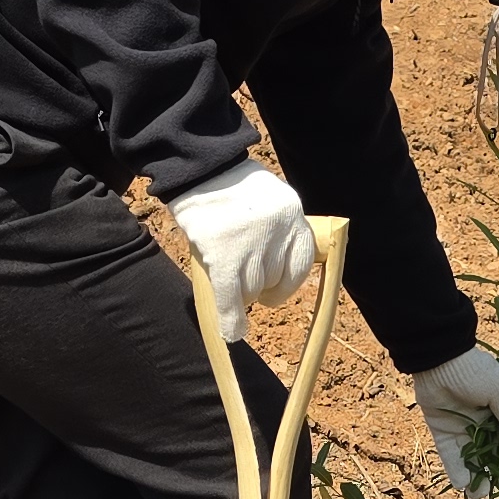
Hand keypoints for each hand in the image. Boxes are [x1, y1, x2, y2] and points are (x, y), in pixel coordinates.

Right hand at [168, 164, 318, 341]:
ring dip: (240, 292)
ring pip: (253, 289)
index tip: (273, 290)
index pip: (300, 263)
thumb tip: (276, 274)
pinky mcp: (224, 254)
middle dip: (259, 285)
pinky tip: (231, 331)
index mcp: (293, 213)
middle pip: (275, 278)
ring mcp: (252, 242)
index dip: (286, 281)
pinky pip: (232, 296)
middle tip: (240, 278)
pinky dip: (231, 316)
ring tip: (224, 276)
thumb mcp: (267, 201)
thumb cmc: (229, 186)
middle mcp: (279, 228)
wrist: (197, 167)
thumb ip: (277, 232)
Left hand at [411, 345, 498, 495]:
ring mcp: (460, 428)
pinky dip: (455, 469)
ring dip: (476, 476)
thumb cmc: (473, 370)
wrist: (439, 358)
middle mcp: (480, 422)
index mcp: (498, 411)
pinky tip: (462, 485)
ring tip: (480, 494)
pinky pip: (450, 454)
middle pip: (492, 453)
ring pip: (471, 458)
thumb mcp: (498, 392)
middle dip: (498, 471)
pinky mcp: (442, 431)